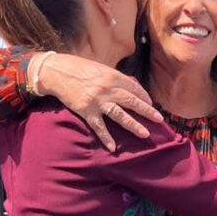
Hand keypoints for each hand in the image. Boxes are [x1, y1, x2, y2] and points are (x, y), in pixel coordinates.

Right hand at [37, 54, 163, 152]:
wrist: (57, 72)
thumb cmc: (79, 68)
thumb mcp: (100, 68)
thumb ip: (115, 78)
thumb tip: (131, 86)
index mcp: (112, 76)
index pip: (134, 88)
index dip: (144, 97)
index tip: (151, 104)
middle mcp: (107, 88)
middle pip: (131, 102)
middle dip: (147, 111)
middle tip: (159, 119)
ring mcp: (97, 101)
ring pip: (119, 115)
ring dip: (133, 125)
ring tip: (145, 133)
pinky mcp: (86, 111)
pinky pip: (99, 127)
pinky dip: (106, 138)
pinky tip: (113, 147)